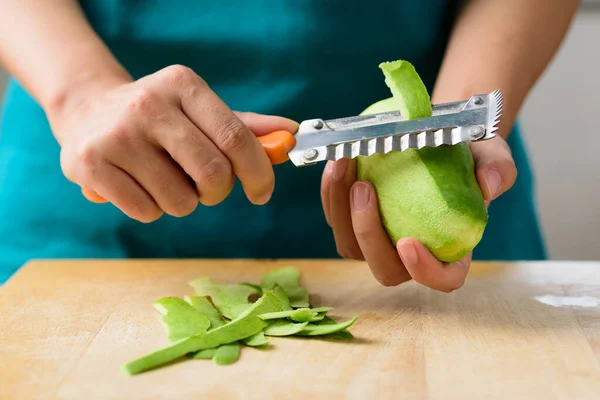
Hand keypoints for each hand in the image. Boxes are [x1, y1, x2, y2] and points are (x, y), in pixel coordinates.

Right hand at [49, 65, 297, 222]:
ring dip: (182, 201)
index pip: (235, 137)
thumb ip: (243, 126)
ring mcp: (117, 135)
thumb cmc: (157, 117)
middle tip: (206, 188)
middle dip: (218, 192)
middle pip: (213, 174)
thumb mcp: (197, 109)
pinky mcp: (90, 165)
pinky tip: (138, 185)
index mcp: (183, 85)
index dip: (258, 172)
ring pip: (180, 201)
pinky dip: (152, 209)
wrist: (86, 110)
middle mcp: (148, 105)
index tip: (261, 193)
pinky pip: (147, 212)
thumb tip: (290, 135)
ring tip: (164, 179)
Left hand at [321, 137, 516, 291]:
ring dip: (341, 209)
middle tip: (364, 188)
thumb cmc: (469, 155)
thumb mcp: (492, 155)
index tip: (408, 242)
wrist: (438, 138)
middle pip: (385, 269)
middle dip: (367, 234)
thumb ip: (498, 170)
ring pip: (351, 246)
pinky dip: (332, 194)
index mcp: (451, 248)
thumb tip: (489, 185)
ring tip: (345, 164)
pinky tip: (339, 163)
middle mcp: (413, 253)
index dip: (425, 271)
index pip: (443, 279)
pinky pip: (337, 219)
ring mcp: (381, 240)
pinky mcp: (356, 222)